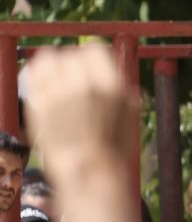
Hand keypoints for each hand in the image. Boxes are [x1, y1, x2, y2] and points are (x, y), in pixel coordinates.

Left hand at [19, 42, 140, 179]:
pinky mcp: (38, 101)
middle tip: (74, 76)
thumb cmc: (112, 150)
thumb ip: (123, 92)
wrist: (88, 172)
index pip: (95, 49)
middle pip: (72, 53)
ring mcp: (57, 92)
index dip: (93, 55)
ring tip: (57, 77)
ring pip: (48, 57)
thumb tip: (120, 80)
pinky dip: (37, 71)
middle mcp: (83, 85)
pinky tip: (44, 81)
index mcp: (111, 86)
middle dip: (74, 62)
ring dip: (54, 64)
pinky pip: (32, 71)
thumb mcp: (130, 117)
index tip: (90, 63)